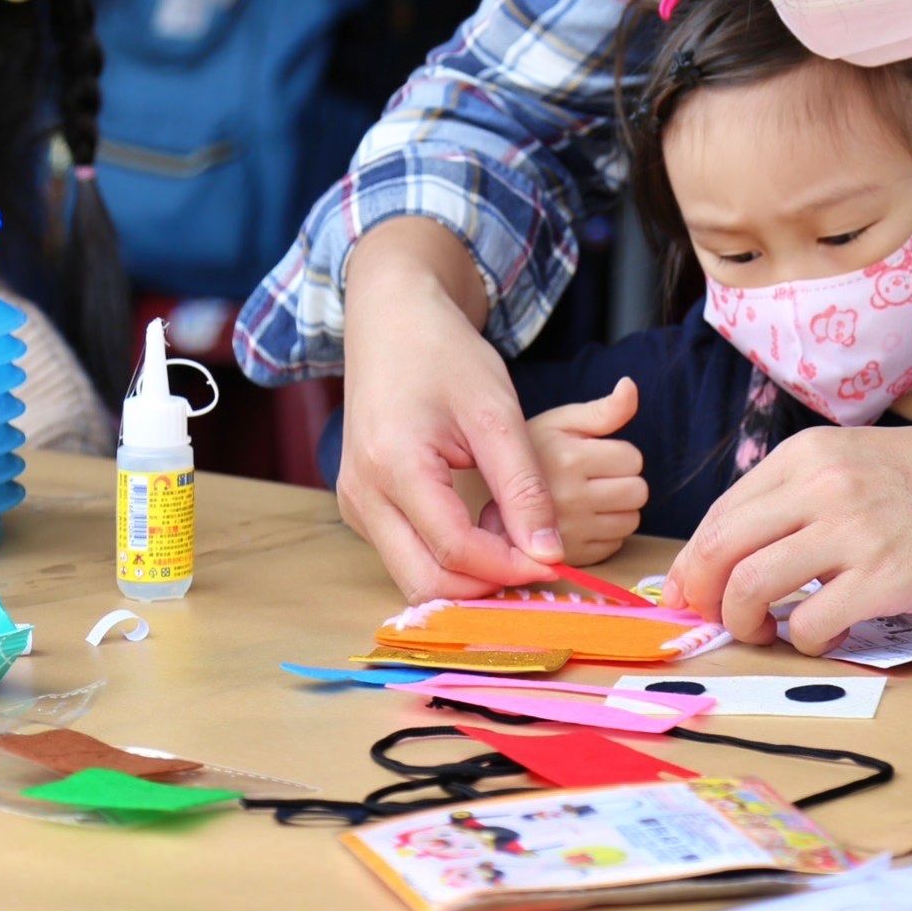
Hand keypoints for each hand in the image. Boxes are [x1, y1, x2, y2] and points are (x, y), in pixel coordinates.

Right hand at [338, 218, 561, 600]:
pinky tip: (488, 539)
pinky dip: (449, 561)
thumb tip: (548, 552)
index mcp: (393, 466)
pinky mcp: (362, 507)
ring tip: (518, 553)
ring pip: (413, 576)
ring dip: (468, 579)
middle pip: (426, 581)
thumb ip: (523, 486)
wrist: (392, 323)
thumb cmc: (444, 356)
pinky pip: (406, 555)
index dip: (509, 566)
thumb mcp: (496, 413)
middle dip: (487, 587)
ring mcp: (356, 505)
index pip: (454, 549)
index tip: (555, 561)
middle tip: (538, 568)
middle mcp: (363, 496)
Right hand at [528, 379, 649, 565]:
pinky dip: (607, 533)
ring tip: (590, 497)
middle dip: (624, 481)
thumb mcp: (563, 421)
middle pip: (637, 492)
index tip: (595, 455)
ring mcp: (567, 532)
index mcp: (567, 459)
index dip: (619, 454)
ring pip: (631, 521)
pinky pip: (615, 545)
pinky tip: (583, 520)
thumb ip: (604, 409)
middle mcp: (567, 498)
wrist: (493, 495)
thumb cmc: (534, 451)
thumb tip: (631, 386)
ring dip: (619, 509)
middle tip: (597, 477)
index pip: (633, 459)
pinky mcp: (568, 558)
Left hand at [667, 412, 911, 654]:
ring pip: (752, 588)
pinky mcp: (886, 578)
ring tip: (765, 630)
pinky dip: (804, 640)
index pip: (721, 514)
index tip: (692, 591)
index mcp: (808, 454)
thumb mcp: (855, 457)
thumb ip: (798, 494)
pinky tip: (824, 633)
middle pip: (720, 550)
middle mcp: (822, 486)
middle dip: (704, 595)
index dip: (695, 562)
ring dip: (745, 621)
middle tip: (715, 618)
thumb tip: (736, 550)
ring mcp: (854, 531)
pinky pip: (810, 623)